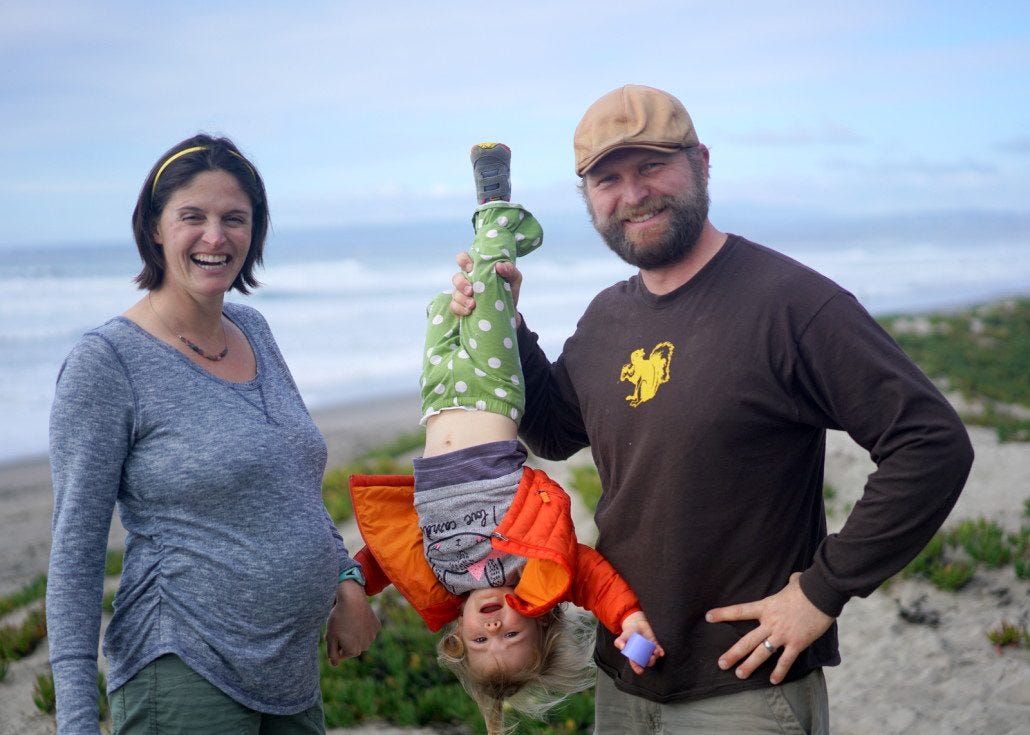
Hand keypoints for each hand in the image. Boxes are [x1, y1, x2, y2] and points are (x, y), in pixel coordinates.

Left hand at [325, 581, 379, 665]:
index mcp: (352, 651)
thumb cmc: (338, 618)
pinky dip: (363, 625)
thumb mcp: (330, 637)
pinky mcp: (377, 626)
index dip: (334, 643)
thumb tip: (334, 664)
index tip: (333, 632)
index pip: (340, 653)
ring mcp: (372, 636)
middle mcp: (365, 647)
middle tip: (339, 626)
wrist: (352, 599)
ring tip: (349, 621)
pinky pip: (368, 629)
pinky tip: (358, 617)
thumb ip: (332, 653)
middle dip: (345, 640)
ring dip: (354, 633)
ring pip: (360, 639)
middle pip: (351, 647)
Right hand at [449, 251, 523, 322]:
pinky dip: (460, 308)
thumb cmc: (510, 290)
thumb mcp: (514, 279)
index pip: (463, 259)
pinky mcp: (461, 307)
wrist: (510, 313)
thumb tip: (499, 266)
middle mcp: (467, 280)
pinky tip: (469, 311)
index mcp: (477, 269)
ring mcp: (463, 294)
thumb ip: (510, 270)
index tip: (471, 268)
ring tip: (473, 304)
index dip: (463, 260)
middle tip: (470, 290)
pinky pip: (454, 306)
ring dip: (462, 298)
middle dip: (460, 283)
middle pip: (456, 277)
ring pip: (455, 293)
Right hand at [614, 610, 664, 674]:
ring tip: (655, 652)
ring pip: (653, 656)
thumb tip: (622, 647)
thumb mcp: (623, 636)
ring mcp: (648, 649)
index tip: (640, 671)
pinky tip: (661, 652)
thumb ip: (619, 641)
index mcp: (634, 654)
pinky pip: (658, 649)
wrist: (636, 623)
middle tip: (650, 658)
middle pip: (646, 662)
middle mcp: (642, 653)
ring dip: (656, 656)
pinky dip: (661, 652)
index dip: (637, 668)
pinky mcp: (653, 644)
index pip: (635, 663)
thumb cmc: (628, 632)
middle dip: (650, 662)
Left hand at [705, 572, 832, 683]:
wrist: (821, 594)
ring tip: (740, 675)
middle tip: (721, 664)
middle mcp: (770, 622)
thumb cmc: (808, 587)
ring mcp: (783, 634)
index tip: (708, 617)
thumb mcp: (794, 583)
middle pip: (747, 641)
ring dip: (750, 665)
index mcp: (765, 607)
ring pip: (762, 653)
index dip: (723, 614)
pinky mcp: (797, 643)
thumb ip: (790, 582)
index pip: (740, 611)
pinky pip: (785, 660)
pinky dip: (779, 671)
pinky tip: (773, 681)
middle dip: (733, 653)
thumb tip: (795, 578)